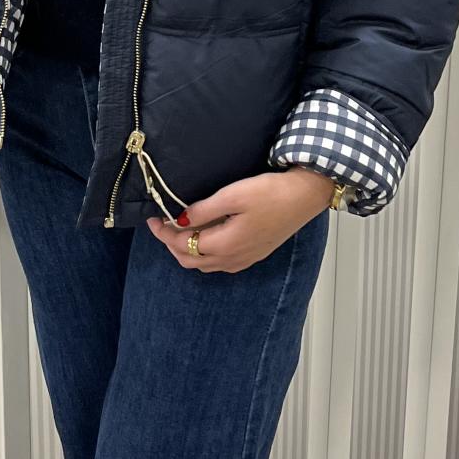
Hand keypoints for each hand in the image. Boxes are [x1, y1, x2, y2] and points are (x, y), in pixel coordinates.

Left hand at [147, 168, 336, 273]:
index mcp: (225, 245)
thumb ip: (203, 210)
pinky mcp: (254, 254)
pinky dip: (204, 254)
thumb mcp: (233, 195)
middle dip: (171, 245)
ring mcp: (245, 259)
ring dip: (186, 251)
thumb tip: (179, 220)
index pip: (183, 245)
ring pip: (205, 265)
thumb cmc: (272, 193)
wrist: (305, 197)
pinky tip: (204, 237)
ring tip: (178, 230)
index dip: (164, 233)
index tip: (152, 219)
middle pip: (190, 261)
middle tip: (160, 225)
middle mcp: (233, 259)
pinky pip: (220, 264)